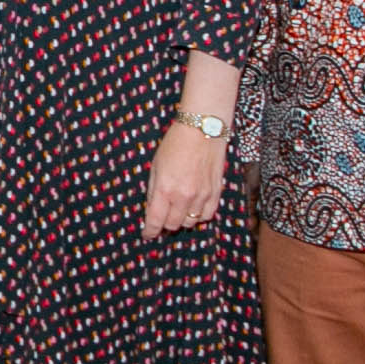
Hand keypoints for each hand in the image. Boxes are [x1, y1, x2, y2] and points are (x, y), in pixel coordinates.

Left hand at [142, 121, 227, 238]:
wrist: (203, 129)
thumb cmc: (176, 144)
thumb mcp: (156, 166)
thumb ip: (154, 191)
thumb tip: (152, 210)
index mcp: (165, 189)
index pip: (156, 221)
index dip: (150, 231)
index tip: (148, 234)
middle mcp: (184, 196)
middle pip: (173, 225)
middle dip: (165, 225)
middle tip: (162, 219)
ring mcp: (202, 196)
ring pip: (190, 222)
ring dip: (182, 220)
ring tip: (178, 210)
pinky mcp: (216, 192)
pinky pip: (208, 215)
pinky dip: (199, 216)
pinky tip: (194, 207)